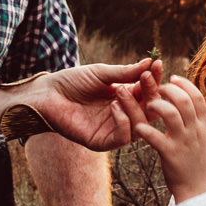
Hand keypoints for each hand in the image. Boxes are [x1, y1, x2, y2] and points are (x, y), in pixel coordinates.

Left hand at [0, 60, 160, 150]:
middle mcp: (123, 115)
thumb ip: (126, 72)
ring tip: (121, 92)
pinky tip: (114, 107)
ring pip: (140, 127)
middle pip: (150, 112)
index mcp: (125, 98)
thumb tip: (150, 63)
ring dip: (135, 108)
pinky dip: (123, 122)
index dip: (155, 81)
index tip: (157, 65)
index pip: (148, 93)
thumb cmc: (73, 81)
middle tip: (145, 79)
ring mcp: (112, 130)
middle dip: (151, 95)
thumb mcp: (102, 73)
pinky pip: (123, 138)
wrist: (48, 94)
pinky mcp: (101, 142)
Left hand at [116, 75, 205, 202]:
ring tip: (146, 105)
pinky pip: (155, 137)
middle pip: (184, 100)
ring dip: (156, 105)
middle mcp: (194, 131)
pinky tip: (137, 127)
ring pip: (171, 114)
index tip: (171, 77)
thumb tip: (192, 109)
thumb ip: (196, 125)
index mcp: (202, 127)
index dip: (184, 84)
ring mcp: (183, 143)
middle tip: (154, 87)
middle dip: (167, 89)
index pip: (197, 97)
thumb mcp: (203, 142)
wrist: (198, 193)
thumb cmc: (197, 168)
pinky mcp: (170, 155)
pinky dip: (144, 129)